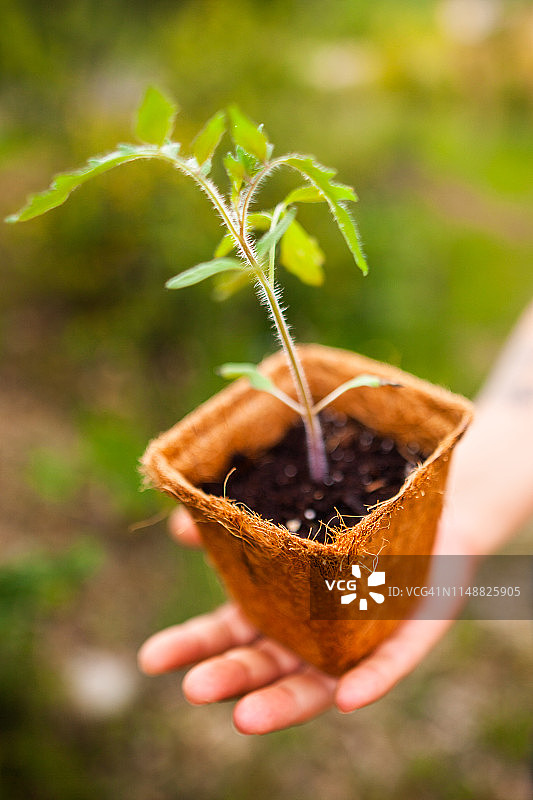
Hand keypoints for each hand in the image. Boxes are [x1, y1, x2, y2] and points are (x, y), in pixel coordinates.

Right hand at [138, 507, 462, 734]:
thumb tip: (181, 523)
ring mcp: (356, 639)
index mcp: (277, 606)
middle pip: (265, 666)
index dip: (191, 647)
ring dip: (282, 703)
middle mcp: (311, 631)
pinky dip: (369, 682)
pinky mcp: (407, 635)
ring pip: (317, 683)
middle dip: (229, 678)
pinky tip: (349, 698)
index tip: (151, 658)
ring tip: (245, 718)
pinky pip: (389, 665)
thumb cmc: (345, 509)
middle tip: (194, 687)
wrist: (420, 496)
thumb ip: (235, 522)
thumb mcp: (285, 509)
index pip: (227, 636)